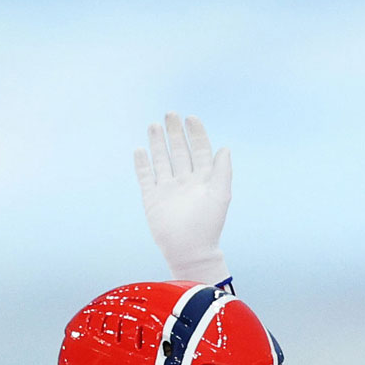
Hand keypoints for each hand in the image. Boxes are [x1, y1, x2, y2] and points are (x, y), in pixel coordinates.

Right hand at [135, 112, 232, 286]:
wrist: (189, 250)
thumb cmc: (208, 225)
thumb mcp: (220, 195)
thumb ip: (222, 171)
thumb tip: (225, 148)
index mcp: (203, 180)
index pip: (200, 151)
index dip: (196, 134)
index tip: (191, 118)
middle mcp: (185, 181)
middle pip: (179, 151)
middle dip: (175, 133)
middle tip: (170, 114)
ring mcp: (168, 189)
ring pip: (162, 160)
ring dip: (158, 143)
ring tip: (154, 125)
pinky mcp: (152, 198)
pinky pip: (146, 176)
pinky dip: (142, 163)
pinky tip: (140, 149)